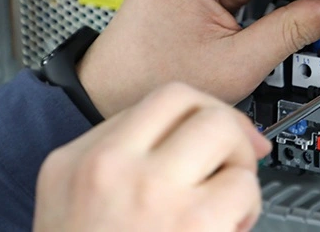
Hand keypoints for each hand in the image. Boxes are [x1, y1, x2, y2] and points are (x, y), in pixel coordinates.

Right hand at [33, 83, 270, 231]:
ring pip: (225, 134)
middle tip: (229, 162)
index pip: (158, 101)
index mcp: (77, 163)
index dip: (200, 112)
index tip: (218, 131)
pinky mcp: (195, 225)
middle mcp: (110, 169)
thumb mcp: (73, 206)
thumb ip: (126, 162)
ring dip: (239, 167)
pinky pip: (243, 187)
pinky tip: (228, 231)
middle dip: (225, 129)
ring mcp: (151, 194)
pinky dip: (246, 209)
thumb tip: (200, 132)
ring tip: (226, 204)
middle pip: (194, 104)